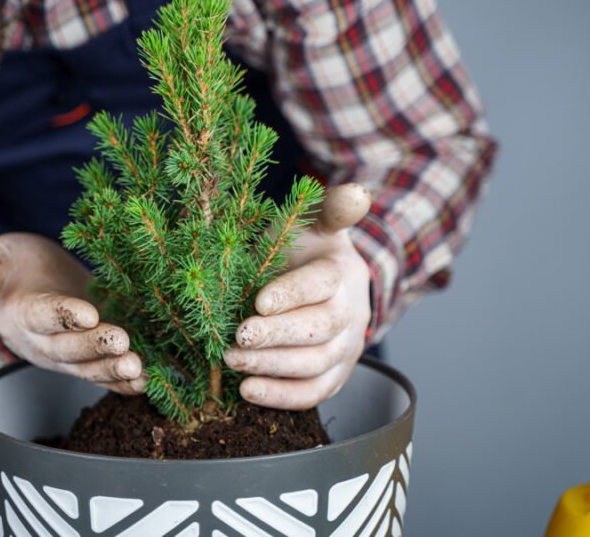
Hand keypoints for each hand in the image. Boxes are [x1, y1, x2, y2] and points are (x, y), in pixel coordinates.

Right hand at [0, 233, 146, 393]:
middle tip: (122, 343)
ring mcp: (71, 353)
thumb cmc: (11, 268)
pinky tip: (149, 382)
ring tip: (139, 368)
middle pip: (71, 349)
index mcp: (24, 314)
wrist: (29, 284)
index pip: (43, 316)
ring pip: (92, 367)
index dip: (64, 315)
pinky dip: (126, 382)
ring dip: (115, 369)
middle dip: (96, 347)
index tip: (87, 313)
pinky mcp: (93, 355)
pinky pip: (108, 374)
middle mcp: (47, 341)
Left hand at [224, 183, 373, 408]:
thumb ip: (331, 209)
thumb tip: (357, 193)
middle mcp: (350, 314)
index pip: (321, 284)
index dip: (291, 294)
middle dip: (276, 335)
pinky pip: (313, 393)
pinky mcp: (334, 377)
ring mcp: (345, 350)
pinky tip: (247, 391)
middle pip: (318, 329)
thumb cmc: (304, 250)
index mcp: (342, 273)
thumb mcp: (314, 223)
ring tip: (233, 361)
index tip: (258, 302)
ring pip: (315, 365)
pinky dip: (281, 396)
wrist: (322, 285)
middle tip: (237, 336)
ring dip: (272, 366)